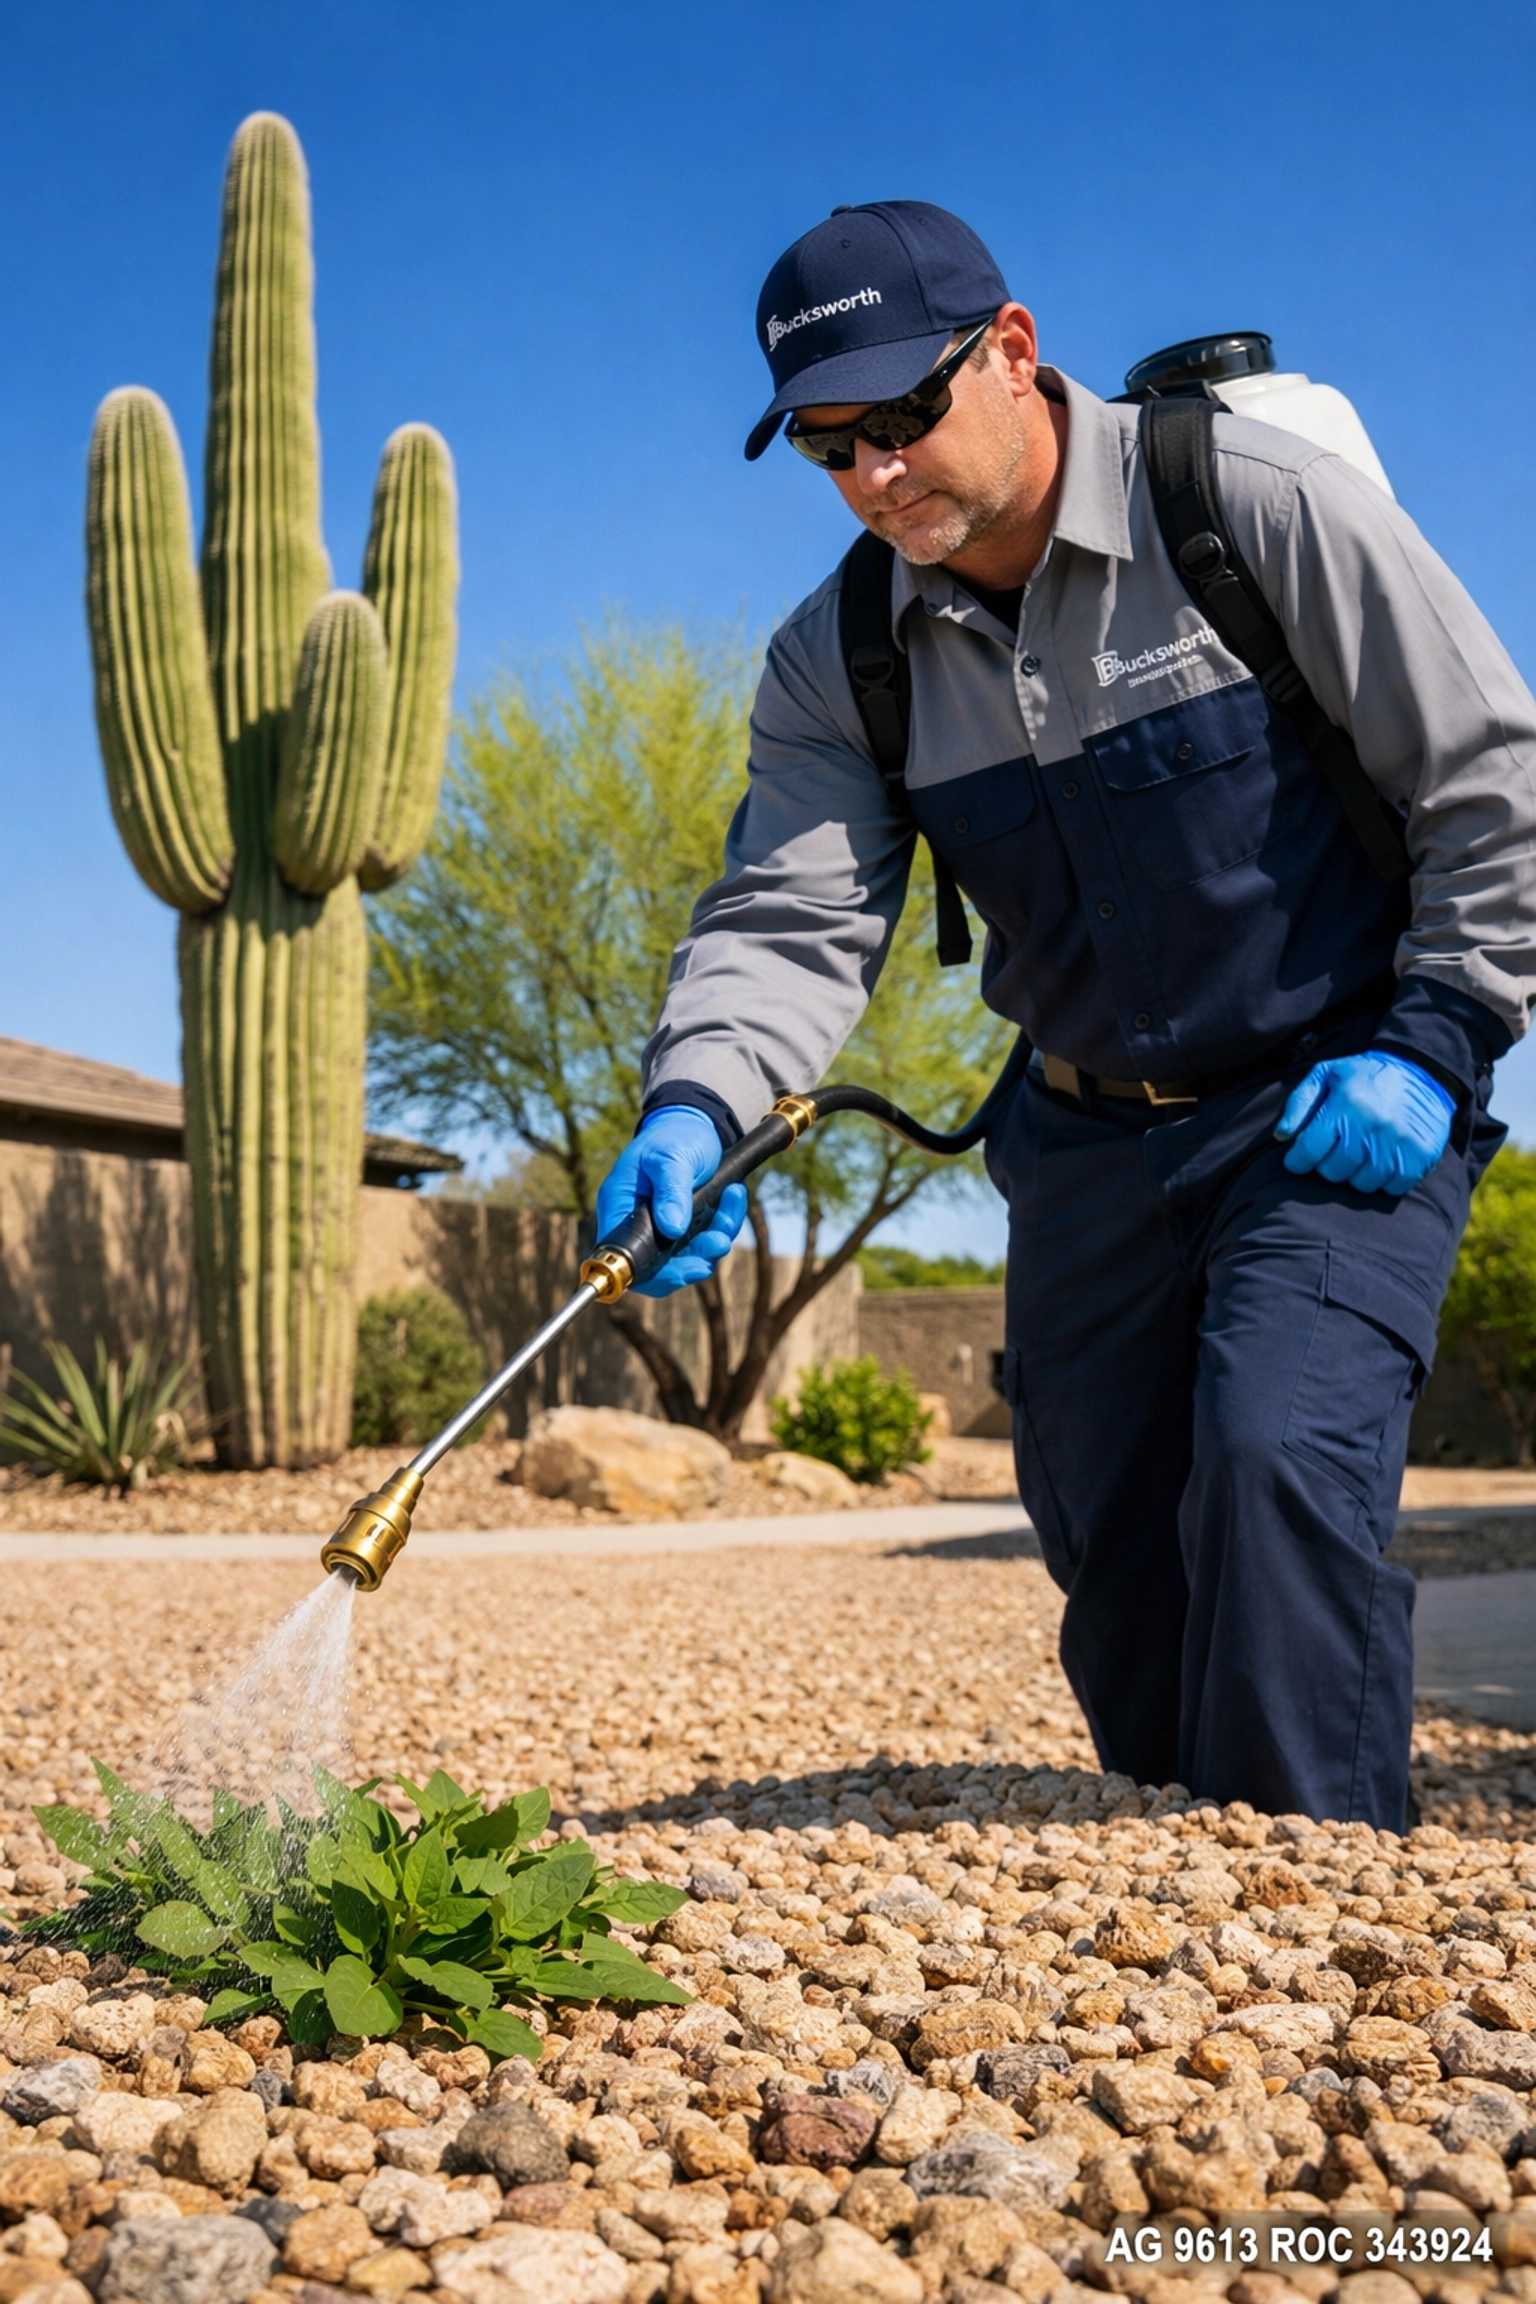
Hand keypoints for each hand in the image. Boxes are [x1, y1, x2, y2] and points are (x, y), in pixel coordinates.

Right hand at [594, 1107, 747, 1297]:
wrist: (694, 1123)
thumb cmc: (673, 1136)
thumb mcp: (671, 1156)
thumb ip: (671, 1190)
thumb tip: (672, 1229)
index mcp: (620, 1204)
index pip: (624, 1254)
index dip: (650, 1273)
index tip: (683, 1269)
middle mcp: (636, 1221)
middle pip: (657, 1267)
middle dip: (692, 1261)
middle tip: (718, 1243)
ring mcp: (661, 1226)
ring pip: (687, 1257)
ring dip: (715, 1237)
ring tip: (733, 1198)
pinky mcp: (684, 1225)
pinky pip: (705, 1240)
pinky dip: (724, 1223)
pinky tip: (734, 1195)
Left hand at [1275, 1052, 1455, 1196]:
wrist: (1421, 1071)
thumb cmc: (1365, 1075)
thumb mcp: (1326, 1074)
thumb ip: (1300, 1103)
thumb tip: (1282, 1136)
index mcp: (1346, 1105)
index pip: (1308, 1152)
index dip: (1298, 1160)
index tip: (1299, 1159)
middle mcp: (1372, 1127)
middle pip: (1333, 1172)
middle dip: (1328, 1165)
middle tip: (1336, 1150)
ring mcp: (1398, 1144)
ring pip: (1362, 1184)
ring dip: (1357, 1173)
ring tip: (1361, 1153)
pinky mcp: (1420, 1157)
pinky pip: (1392, 1188)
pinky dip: (1384, 1180)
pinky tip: (1383, 1160)